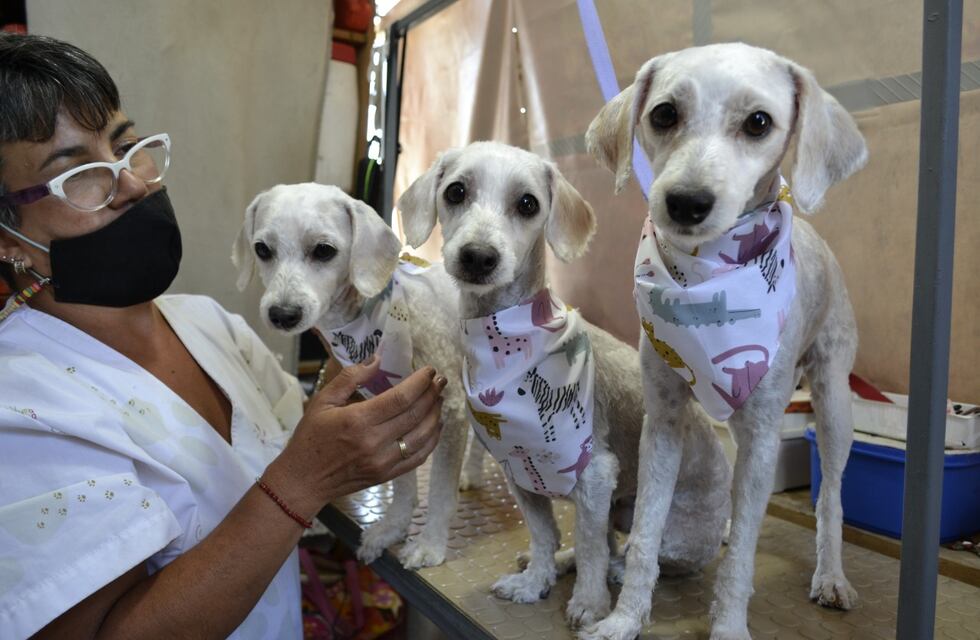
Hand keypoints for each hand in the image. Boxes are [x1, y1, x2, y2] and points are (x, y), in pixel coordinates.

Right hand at [264, 356, 445, 518]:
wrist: (303, 480)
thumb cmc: (311, 437)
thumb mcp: (323, 401)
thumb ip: (351, 377)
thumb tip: (377, 359)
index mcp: (358, 420)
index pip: (401, 398)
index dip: (420, 382)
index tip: (430, 370)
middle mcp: (375, 442)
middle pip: (416, 414)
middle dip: (433, 394)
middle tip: (440, 380)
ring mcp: (384, 461)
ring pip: (423, 436)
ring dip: (436, 415)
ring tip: (439, 399)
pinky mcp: (387, 475)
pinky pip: (418, 457)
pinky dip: (432, 440)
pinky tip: (435, 426)